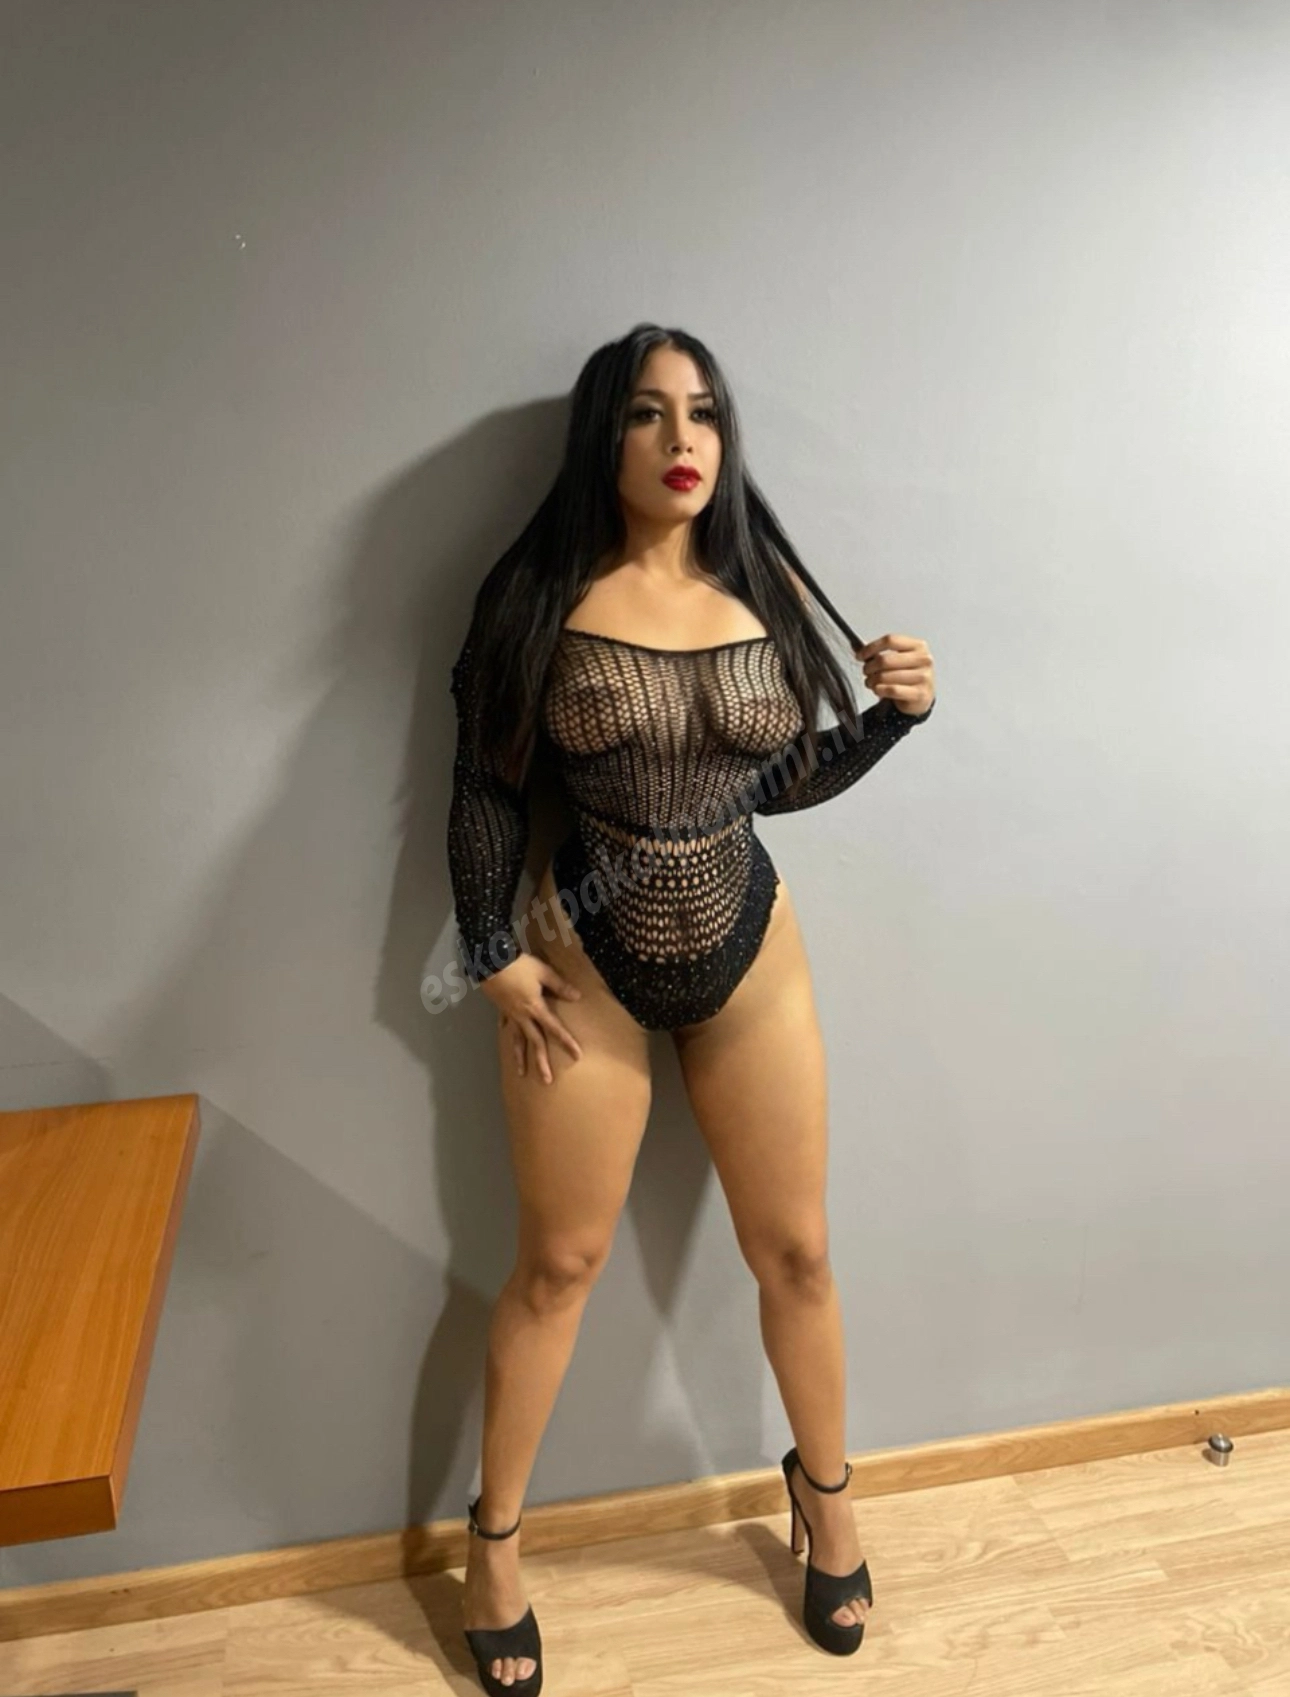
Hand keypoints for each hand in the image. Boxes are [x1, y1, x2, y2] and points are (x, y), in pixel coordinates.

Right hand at [481, 954, 582, 1083]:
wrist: (491, 961)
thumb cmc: (519, 966)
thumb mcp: (543, 972)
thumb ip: (559, 986)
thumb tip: (577, 996)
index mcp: (535, 1008)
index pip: (555, 1029)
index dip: (567, 1042)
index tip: (576, 1056)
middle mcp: (523, 1016)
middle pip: (534, 1042)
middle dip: (541, 1062)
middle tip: (547, 1080)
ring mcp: (510, 1014)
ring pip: (517, 1040)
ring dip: (519, 1057)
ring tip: (521, 1072)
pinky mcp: (500, 1008)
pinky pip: (505, 1022)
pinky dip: (506, 1030)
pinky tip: (505, 1034)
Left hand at [852, 632, 935, 715]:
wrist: (922, 697)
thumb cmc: (908, 676)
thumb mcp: (898, 659)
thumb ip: (878, 652)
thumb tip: (856, 647)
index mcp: (918, 646)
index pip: (890, 640)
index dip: (871, 647)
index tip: (860, 656)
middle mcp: (923, 660)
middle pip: (885, 659)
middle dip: (869, 667)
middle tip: (866, 672)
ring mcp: (923, 677)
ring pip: (885, 676)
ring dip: (872, 681)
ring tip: (871, 683)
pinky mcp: (919, 694)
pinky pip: (892, 690)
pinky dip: (879, 690)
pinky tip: (878, 690)